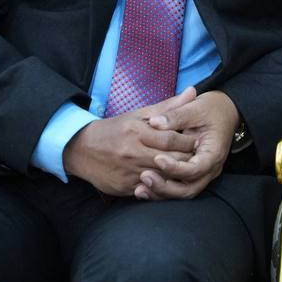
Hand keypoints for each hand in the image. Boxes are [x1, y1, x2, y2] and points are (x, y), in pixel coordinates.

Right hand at [63, 88, 198, 196]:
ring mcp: (129, 172)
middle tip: (199, 157)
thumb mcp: (139, 114)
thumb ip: (168, 107)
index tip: (198, 140)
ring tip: (188, 171)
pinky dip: (162, 188)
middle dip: (187, 160)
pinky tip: (170, 183)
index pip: (171, 139)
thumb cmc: (115, 129)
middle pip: (170, 160)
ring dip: (177, 176)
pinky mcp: (125, 187)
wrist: (82, 149)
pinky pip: (150, 191)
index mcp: (138, 132)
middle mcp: (133, 153)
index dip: (188, 141)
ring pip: (163, 178)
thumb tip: (193, 91)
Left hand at [135, 90, 239, 200]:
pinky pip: (177, 188)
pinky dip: (160, 191)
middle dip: (165, 187)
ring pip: (182, 193)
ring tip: (139, 187)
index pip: (195, 169)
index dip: (175, 168)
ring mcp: (201, 174)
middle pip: (188, 189)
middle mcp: (209, 169)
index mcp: (213, 154)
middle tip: (144, 176)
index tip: (157, 158)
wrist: (224, 111)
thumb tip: (153, 122)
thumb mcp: (196, 108)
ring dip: (161, 193)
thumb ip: (175, 116)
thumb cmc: (211, 109)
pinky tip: (142, 189)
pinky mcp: (192, 175)